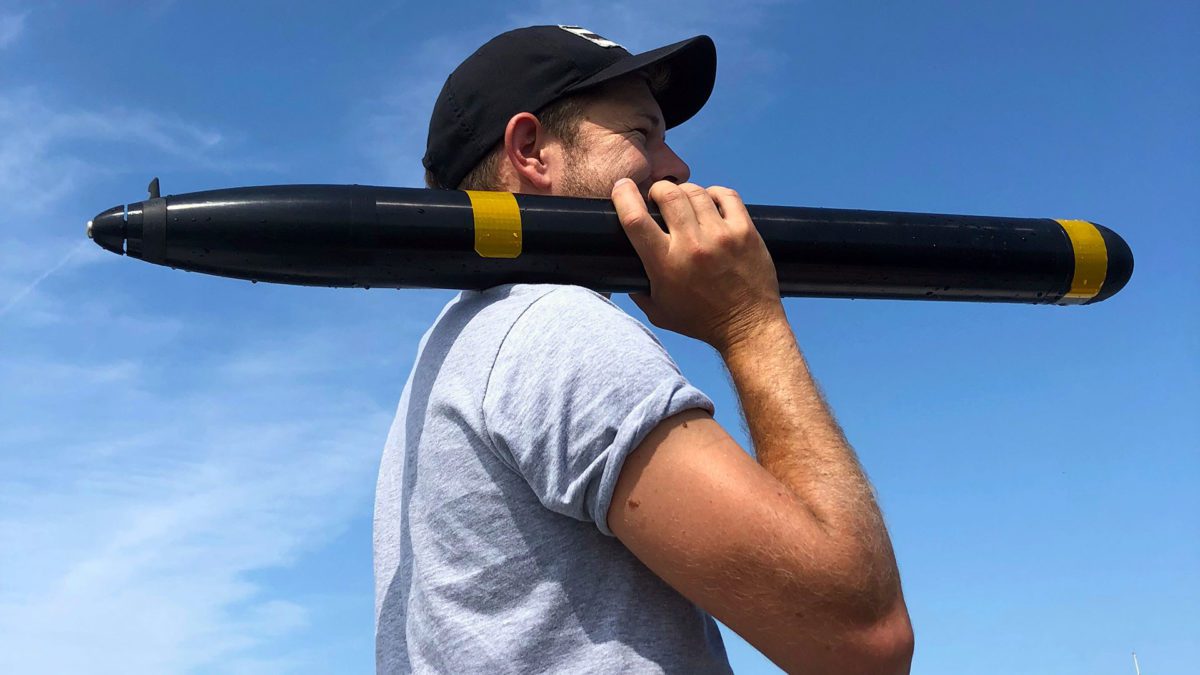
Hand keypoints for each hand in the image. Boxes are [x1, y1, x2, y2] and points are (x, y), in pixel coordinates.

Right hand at [612, 179, 783, 352]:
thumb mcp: (659, 312)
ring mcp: (721, 236)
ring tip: (684, 201)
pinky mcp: (745, 232)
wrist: (747, 327)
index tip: (622, 188)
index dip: (624, 196)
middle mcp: (692, 245)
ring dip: (684, 191)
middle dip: (658, 190)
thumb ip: (638, 291)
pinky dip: (714, 193)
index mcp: (665, 264)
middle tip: (658, 198)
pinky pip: (727, 196)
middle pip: (668, 194)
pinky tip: (710, 201)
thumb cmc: (701, 321)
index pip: (636, 219)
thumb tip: (624, 271)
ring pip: (696, 192)